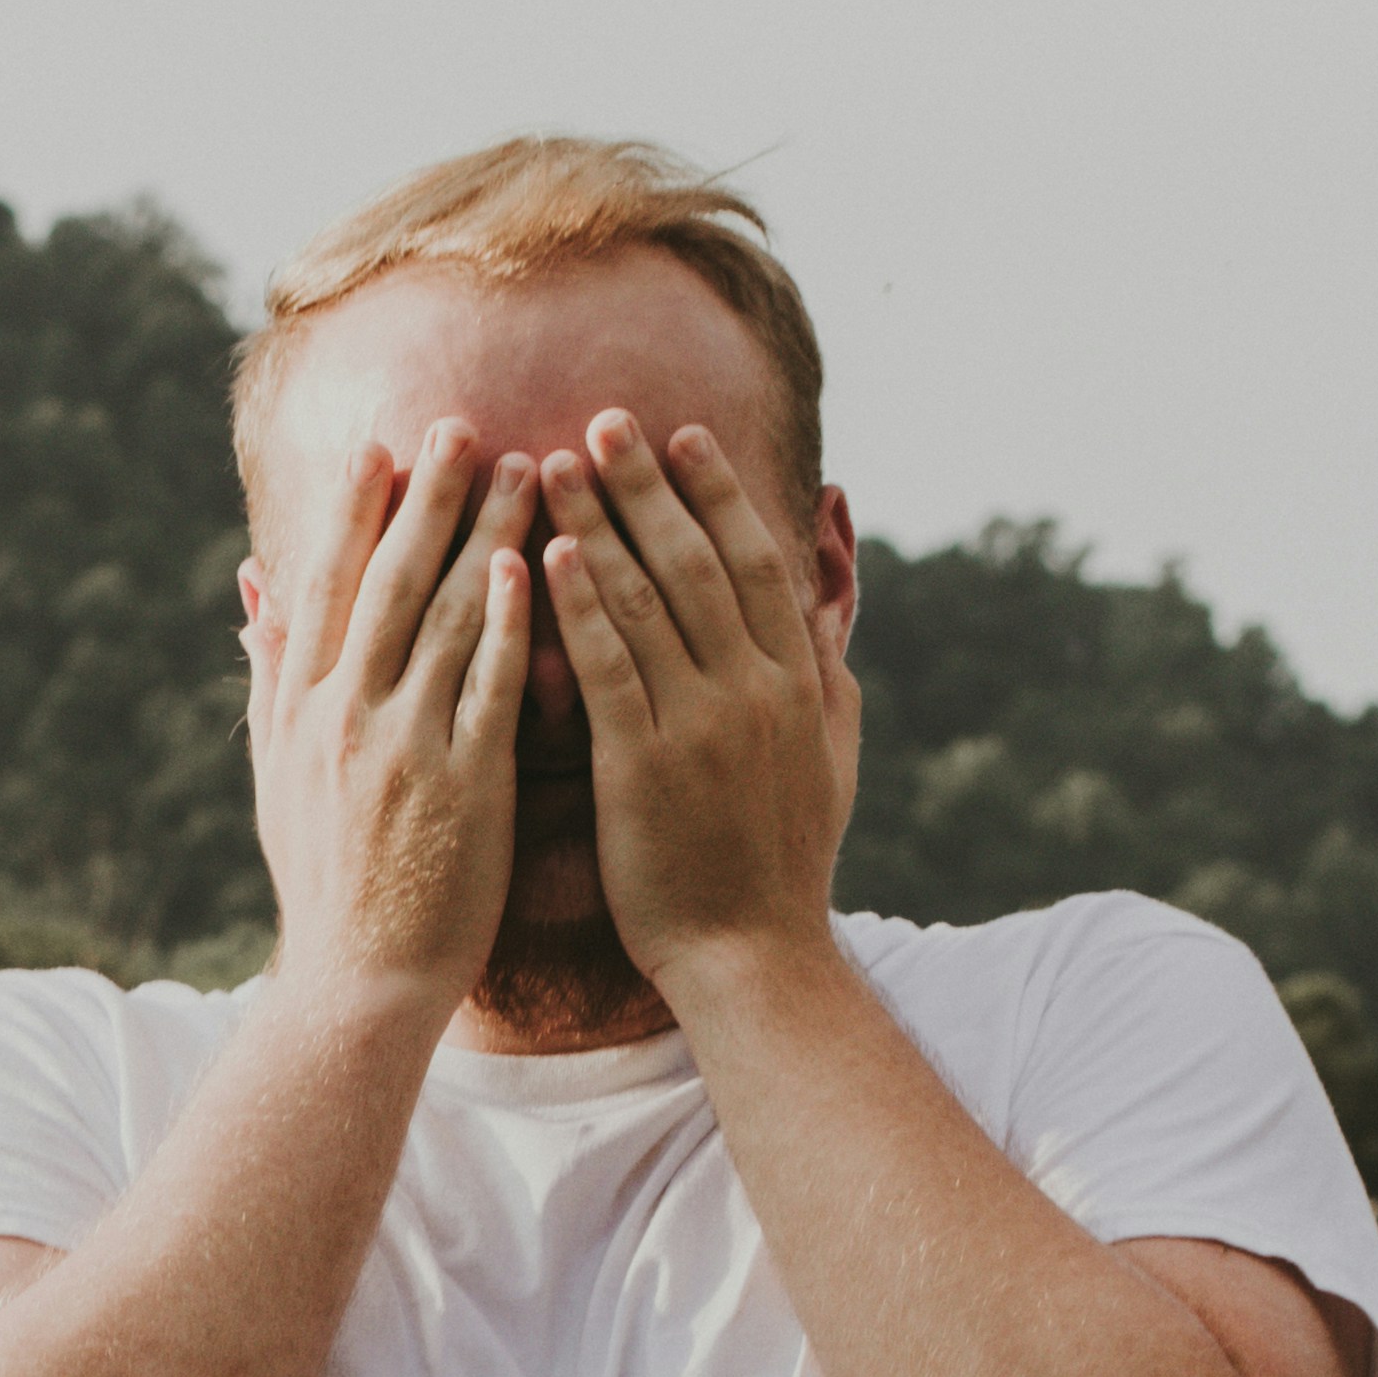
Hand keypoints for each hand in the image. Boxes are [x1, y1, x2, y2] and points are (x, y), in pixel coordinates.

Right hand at [242, 423, 536, 1009]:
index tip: (384, 444)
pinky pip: (489, 685)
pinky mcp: (465, 784)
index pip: (327, 583)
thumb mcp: (275, 775)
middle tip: (463, 422)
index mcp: (301, 707)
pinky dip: (508, 621)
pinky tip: (536, 564)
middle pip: (389, 579)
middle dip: (428, 495)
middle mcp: (344, 714)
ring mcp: (404, 746)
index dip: (355, 508)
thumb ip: (270, 675)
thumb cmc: (325, 883)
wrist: (357, 982)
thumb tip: (251, 589)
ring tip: (527, 467)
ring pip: (447, 616)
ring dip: (487, 532)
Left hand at [538, 415, 854, 992]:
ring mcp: (699, 727)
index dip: (717, 493)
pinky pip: (607, 671)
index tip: (682, 438)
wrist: (751, 958)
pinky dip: (579, 607)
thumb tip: (832, 605)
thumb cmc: (782, 865)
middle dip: (646, 485)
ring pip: (645, 602)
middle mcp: (753, 691)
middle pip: (696, 562)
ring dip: (596, 524)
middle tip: (602, 419)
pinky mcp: (642, 769)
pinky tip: (544, 556)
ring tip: (550, 464)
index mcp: (795, 682)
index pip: (755, 561)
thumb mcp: (833, 757)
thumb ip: (830, 672)